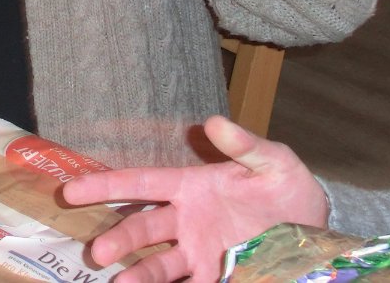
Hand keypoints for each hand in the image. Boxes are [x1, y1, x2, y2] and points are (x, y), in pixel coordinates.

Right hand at [61, 116, 328, 281]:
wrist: (317, 237)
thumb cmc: (289, 192)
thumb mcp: (275, 163)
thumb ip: (246, 145)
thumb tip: (213, 122)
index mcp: (191, 187)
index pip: (141, 183)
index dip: (106, 185)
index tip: (72, 190)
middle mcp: (186, 222)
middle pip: (143, 229)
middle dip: (118, 238)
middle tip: (97, 253)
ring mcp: (198, 254)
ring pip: (158, 265)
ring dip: (138, 274)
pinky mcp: (215, 277)